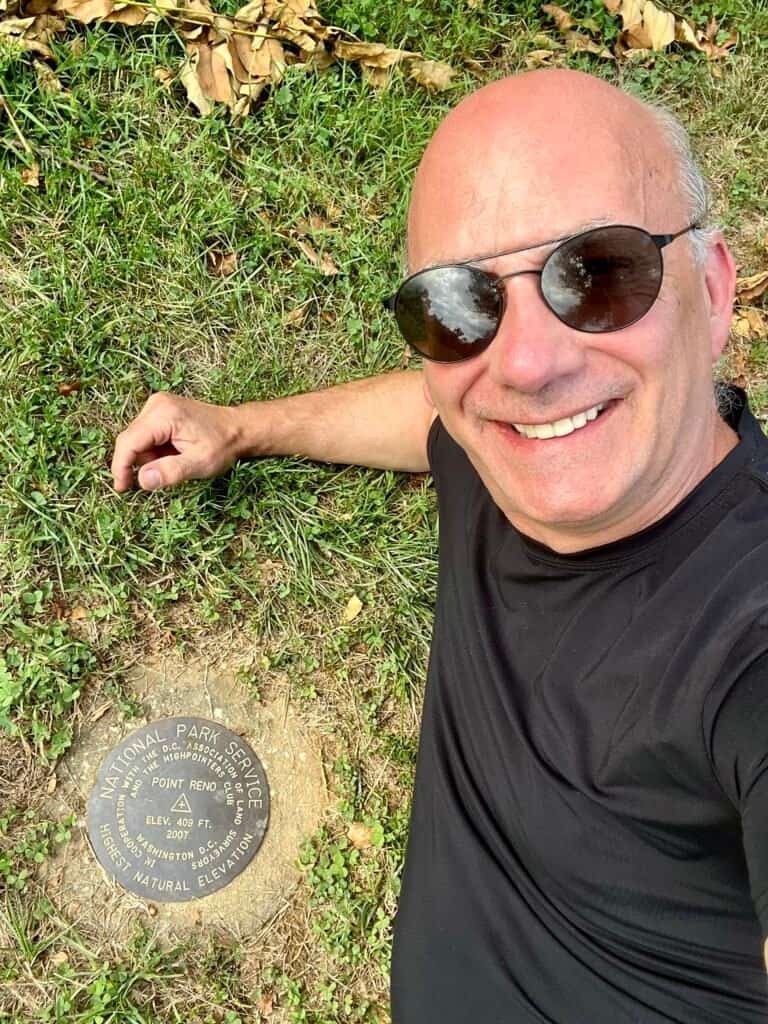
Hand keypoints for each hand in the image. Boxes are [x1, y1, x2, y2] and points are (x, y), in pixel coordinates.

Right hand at [111, 392, 242, 491]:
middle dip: (139, 463)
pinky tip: (173, 453)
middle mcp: (156, 405)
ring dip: (148, 457)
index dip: (120, 467)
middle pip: (130, 441)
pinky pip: (145, 436)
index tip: (122, 488)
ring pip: (136, 440)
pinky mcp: (159, 411)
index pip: (128, 442)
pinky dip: (154, 450)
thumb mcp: (200, 463)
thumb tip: (142, 480)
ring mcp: (157, 405)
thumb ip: (170, 472)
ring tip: (176, 460)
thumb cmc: (223, 446)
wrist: (239, 429)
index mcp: (163, 414)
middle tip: (160, 477)